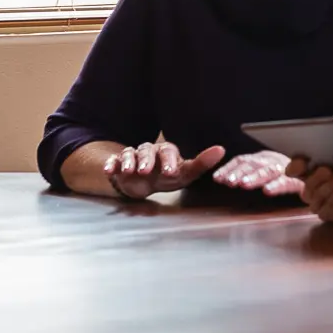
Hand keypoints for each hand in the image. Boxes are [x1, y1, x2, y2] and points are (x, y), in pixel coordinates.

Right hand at [104, 139, 223, 200]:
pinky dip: (111, 165)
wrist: (144, 183)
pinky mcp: (118, 164)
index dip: (168, 160)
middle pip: (147, 150)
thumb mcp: (186, 173)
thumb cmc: (168, 177)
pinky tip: (110, 171)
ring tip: (130, 171)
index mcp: (166, 151)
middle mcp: (149, 151)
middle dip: (146, 160)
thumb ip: (202, 163)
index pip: (168, 151)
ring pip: (130, 154)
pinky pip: (114, 162)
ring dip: (129, 161)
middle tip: (146, 170)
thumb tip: (221, 150)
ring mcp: (133, 156)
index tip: (169, 172)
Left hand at [213, 149, 304, 194]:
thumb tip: (222, 178)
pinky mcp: (300, 179)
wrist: (320, 174)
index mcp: (264, 158)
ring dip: (255, 177)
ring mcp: (287, 168)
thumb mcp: (268, 172)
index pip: (243, 161)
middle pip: (254, 164)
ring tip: (243, 185)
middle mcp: (274, 160)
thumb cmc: (290, 175)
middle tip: (228, 182)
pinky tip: (267, 191)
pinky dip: (277, 185)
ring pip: (269, 170)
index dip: (230, 168)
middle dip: (239, 172)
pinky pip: (287, 181)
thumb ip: (250, 172)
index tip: (217, 178)